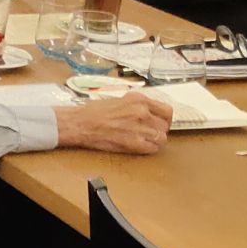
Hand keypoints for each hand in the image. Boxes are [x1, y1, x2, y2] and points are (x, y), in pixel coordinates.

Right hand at [53, 91, 173, 153]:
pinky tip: (137, 145)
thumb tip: (149, 112)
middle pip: (164, 126)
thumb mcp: (118, 99)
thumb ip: (136, 105)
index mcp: (139, 99)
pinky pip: (152, 149)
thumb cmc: (93, 112)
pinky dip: (147, 149)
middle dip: (158, 131)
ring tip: (142, 140)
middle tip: (148, 133)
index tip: (160, 123)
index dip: (165, 119)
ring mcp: (139, 128)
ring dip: (153, 141)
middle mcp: (142, 112)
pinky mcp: (134, 143)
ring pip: (161, 139)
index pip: (167, 111)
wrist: (79, 123)